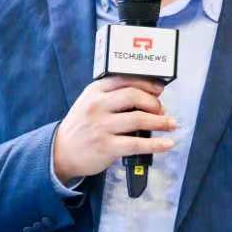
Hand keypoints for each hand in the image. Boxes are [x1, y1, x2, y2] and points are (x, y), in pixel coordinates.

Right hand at [50, 77, 176, 183]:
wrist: (60, 152)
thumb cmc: (82, 126)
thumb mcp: (90, 103)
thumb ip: (112, 96)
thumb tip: (149, 96)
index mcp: (94, 91)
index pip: (125, 79)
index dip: (147, 83)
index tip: (160, 89)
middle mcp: (97, 106)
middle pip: (134, 96)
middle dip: (154, 102)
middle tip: (162, 110)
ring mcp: (101, 126)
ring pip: (139, 119)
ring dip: (160, 121)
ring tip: (171, 124)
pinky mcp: (106, 146)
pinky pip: (137, 144)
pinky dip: (156, 144)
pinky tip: (167, 144)